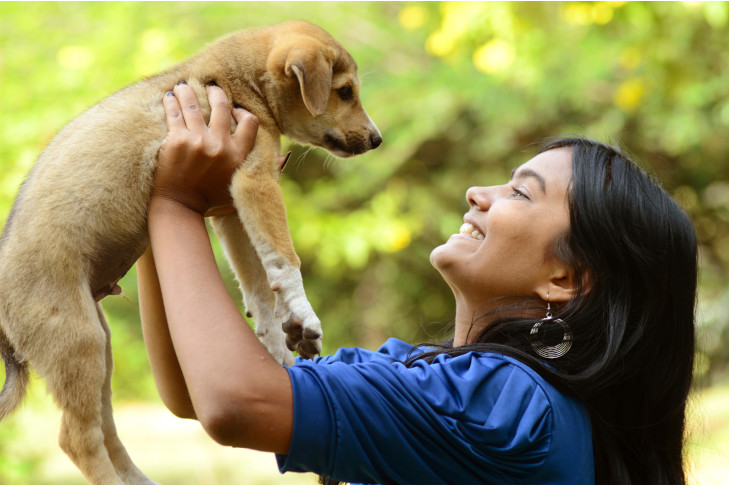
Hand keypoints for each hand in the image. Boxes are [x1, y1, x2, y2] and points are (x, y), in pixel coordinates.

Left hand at [153, 83, 258, 214]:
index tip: (233, 109)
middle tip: (211, 88)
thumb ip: (263, 172)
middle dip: (216, 93)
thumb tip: (285, 156)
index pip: (249, 122)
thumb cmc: (211, 201)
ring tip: (184, 86)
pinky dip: (171, 102)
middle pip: (221, 107)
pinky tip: (170, 97)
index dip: (242, 112)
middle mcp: (219, 146)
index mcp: (237, 155)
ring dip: (188, 92)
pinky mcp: (175, 141)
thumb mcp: (242, 187)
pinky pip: (174, 113)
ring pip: (193, 105)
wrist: (179, 208)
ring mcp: (196, 142)